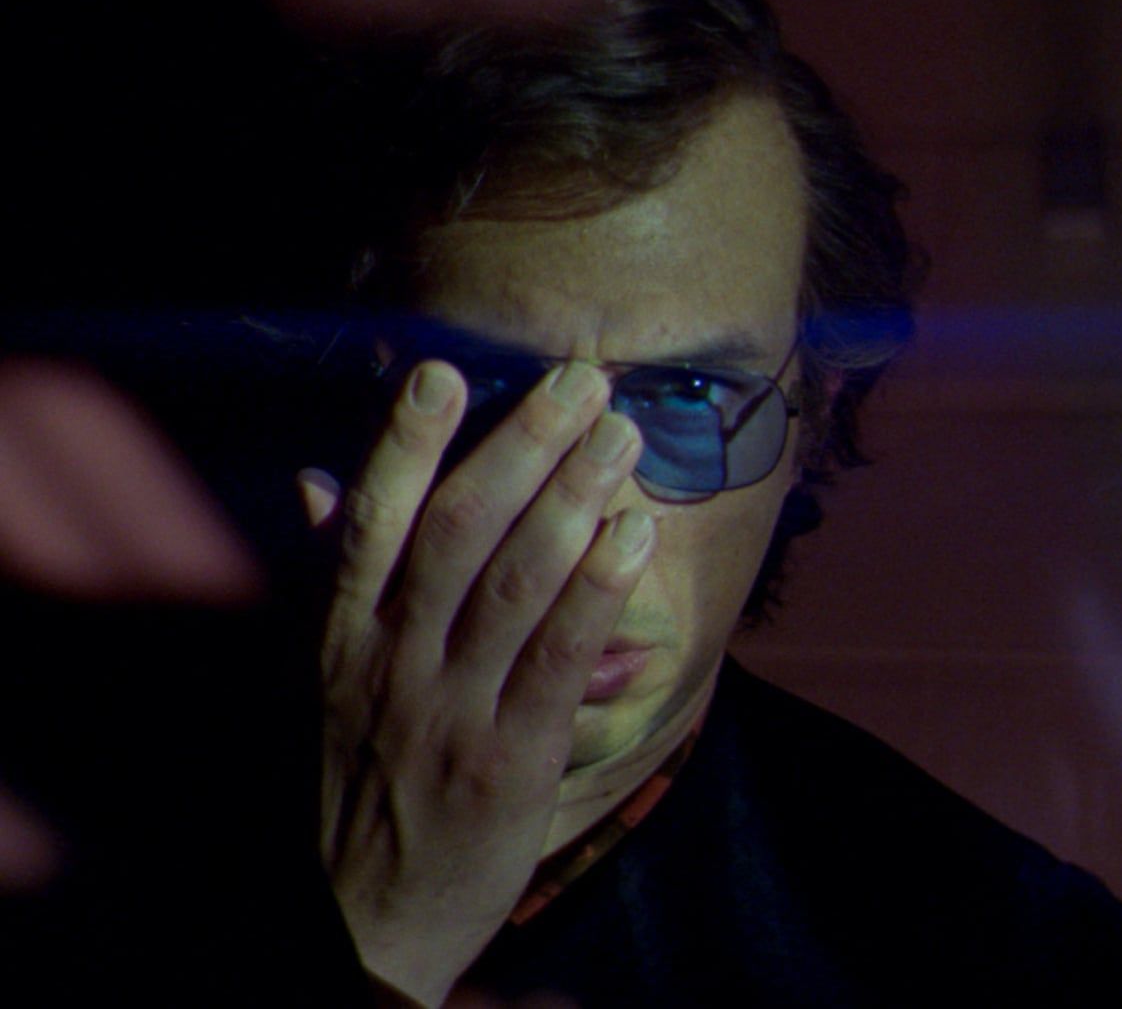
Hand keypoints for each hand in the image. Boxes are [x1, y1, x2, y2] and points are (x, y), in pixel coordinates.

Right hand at [306, 360, 653, 1005]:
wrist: (363, 922)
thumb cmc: (358, 781)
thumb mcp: (324, 678)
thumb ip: (330, 575)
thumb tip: (315, 479)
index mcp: (341, 636)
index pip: (373, 520)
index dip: (407, 442)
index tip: (445, 369)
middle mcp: (390, 661)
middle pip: (458, 532)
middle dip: (523, 447)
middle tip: (584, 379)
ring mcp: (450, 709)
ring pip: (513, 585)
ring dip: (574, 499)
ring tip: (624, 435)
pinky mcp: (509, 758)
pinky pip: (557, 660)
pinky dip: (598, 593)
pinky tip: (635, 537)